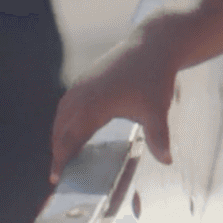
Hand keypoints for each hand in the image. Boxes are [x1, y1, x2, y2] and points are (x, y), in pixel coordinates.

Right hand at [50, 30, 180, 183]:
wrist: (154, 44)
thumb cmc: (155, 77)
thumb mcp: (158, 110)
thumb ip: (158, 137)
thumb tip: (167, 161)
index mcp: (93, 106)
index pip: (69, 139)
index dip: (60, 160)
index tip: (55, 178)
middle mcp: (82, 94)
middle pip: (60, 129)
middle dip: (57, 151)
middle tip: (59, 173)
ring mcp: (82, 83)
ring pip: (62, 114)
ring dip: (59, 134)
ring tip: (63, 154)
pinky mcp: (86, 76)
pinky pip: (68, 102)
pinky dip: (64, 119)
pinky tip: (73, 126)